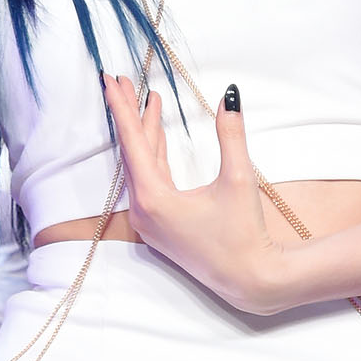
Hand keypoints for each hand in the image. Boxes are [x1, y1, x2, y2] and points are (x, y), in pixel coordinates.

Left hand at [101, 74, 290, 314]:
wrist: (250, 279)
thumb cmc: (244, 233)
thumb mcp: (239, 178)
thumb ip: (231, 135)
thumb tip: (230, 96)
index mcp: (153, 198)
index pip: (131, 142)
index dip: (121, 108)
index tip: (109, 81)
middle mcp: (143, 211)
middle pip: (132, 152)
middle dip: (130, 115)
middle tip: (121, 81)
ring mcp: (149, 221)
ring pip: (142, 167)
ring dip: (145, 134)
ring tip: (146, 101)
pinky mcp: (160, 227)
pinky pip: (150, 182)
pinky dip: (154, 156)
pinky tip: (156, 137)